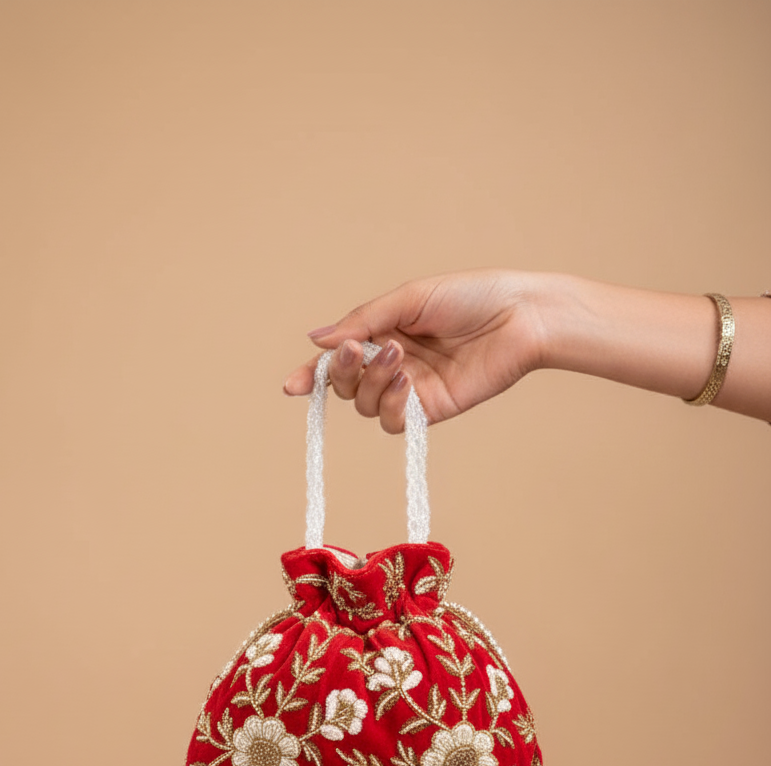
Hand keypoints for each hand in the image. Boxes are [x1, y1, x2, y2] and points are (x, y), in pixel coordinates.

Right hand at [282, 269, 547, 433]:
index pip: (340, 359)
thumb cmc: (471, 296)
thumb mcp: (409, 298)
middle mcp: (394, 364)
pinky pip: (395, 422)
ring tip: (399, 356)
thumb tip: (316, 341)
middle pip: (347, 386)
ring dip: (372, 382)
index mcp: (384, 332)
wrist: (520, 316)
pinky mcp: (433, 410)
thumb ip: (363, 320)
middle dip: (343, 371)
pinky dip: (392, 405)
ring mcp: (412, 390)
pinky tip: (407, 382)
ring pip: (366, 405)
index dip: (313, 375)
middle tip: (357, 349)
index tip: (292, 385)